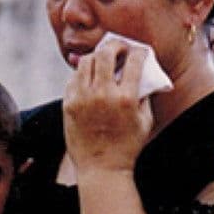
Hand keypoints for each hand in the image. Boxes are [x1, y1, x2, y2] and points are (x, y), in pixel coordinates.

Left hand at [62, 39, 153, 173]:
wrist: (102, 168)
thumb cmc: (128, 146)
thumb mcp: (145, 120)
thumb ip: (144, 95)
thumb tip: (143, 73)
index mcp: (126, 98)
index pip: (134, 61)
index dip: (138, 51)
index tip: (139, 52)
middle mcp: (102, 95)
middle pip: (105, 53)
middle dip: (115, 45)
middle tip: (119, 48)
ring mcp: (82, 98)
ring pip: (86, 62)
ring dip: (97, 57)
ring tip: (103, 60)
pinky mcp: (68, 104)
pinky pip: (73, 79)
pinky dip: (83, 74)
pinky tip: (89, 77)